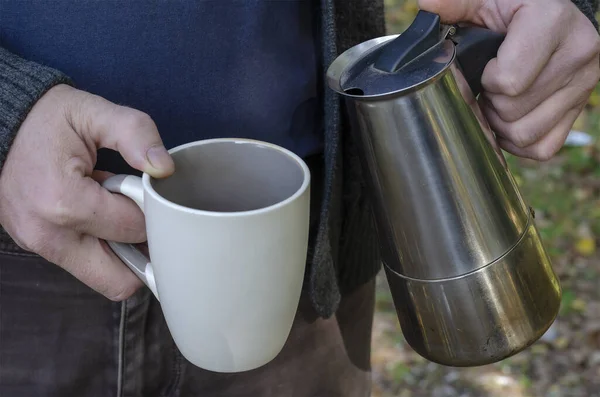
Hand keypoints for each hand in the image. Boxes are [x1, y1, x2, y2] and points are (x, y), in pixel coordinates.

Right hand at [0, 84, 173, 299]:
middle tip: (145, 217)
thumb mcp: (93, 113)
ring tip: (119, 212)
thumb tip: (164, 168)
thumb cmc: (45, 118)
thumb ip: (135, 133)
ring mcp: (38, 244)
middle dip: (144, 253)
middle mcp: (48, 235)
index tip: (147, 191)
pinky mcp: (36, 245)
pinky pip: (83, 263)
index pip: (134, 230)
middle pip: (120, 280)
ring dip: (123, 252)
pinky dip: (101, 247)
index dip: (153, 211)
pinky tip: (100, 214)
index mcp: (64, 203)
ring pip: (103, 277)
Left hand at [419, 0, 599, 159]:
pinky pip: (543, 147)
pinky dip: (520, 141)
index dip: (487, 80)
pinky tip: (510, 119)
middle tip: (488, 86)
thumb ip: (458, 3)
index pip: (509, 82)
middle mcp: (576, 54)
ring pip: (525, 135)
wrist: (554, 16)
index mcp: (552, 23)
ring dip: (502, 124)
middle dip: (490, 102)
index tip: (486, 66)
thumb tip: (428, 7)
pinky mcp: (580, 108)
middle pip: (511, 111)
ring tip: (498, 101)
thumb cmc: (515, 8)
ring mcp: (583, 84)